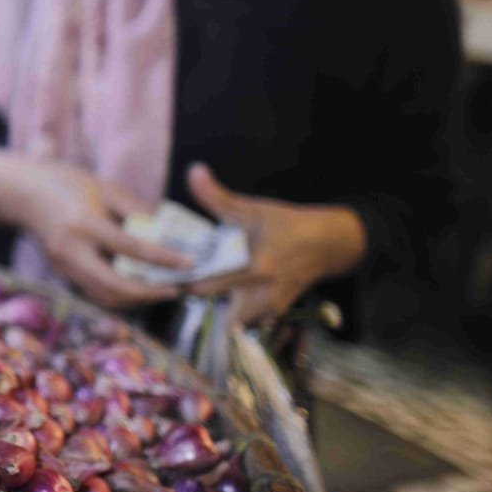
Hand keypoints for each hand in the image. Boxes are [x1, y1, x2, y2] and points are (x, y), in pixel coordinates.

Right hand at [0, 152, 192, 310]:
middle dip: (149, 294)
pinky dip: (122, 294)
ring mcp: (64, 267)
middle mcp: (71, 251)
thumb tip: (168, 232)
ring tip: (163, 291)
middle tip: (177, 289)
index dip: (162, 258)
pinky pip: (96, 292)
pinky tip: (141, 288)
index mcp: (83, 224)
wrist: (23, 194)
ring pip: (104, 297)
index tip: (189, 264)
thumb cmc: (67, 183)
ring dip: (137, 300)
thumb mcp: (105, 187)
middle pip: (114, 287)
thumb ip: (136, 209)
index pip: (129, 248)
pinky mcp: (64, 273)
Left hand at [186, 164, 366, 326]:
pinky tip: (227, 293)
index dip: (183, 281)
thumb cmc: (284, 224)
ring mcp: (270, 305)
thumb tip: (194, 170)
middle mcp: (263, 292)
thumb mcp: (251, 209)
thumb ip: (217, 196)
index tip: (165, 274)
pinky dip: (234, 311)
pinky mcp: (275, 312)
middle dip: (196, 293)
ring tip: (204, 285)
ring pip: (230, 318)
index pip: (207, 286)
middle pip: (213, 304)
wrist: (325, 244)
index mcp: (255, 266)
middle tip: (179, 278)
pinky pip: (245, 321)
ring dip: (215, 306)